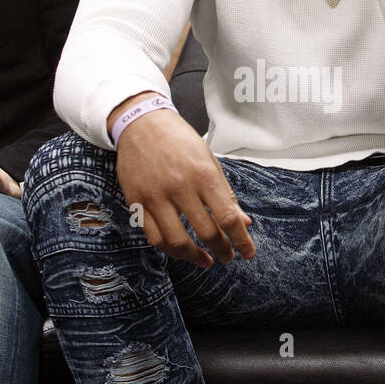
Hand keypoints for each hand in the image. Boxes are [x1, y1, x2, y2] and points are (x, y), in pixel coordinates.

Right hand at [111, 98, 254, 266]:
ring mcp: (155, 196)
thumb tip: (244, 222)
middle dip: (222, 250)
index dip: (241, 240)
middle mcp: (179, 187)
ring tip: (206, 260)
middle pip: (205, 232)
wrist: (141, 123)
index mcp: (203, 175)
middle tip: (228, 256)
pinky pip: (153, 236)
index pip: (227, 217)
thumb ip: (225, 194)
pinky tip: (181, 250)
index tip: (248, 253)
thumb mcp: (209, 161)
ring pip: (176, 241)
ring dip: (194, 257)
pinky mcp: (136, 201)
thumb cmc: (179, 140)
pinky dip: (169, 249)